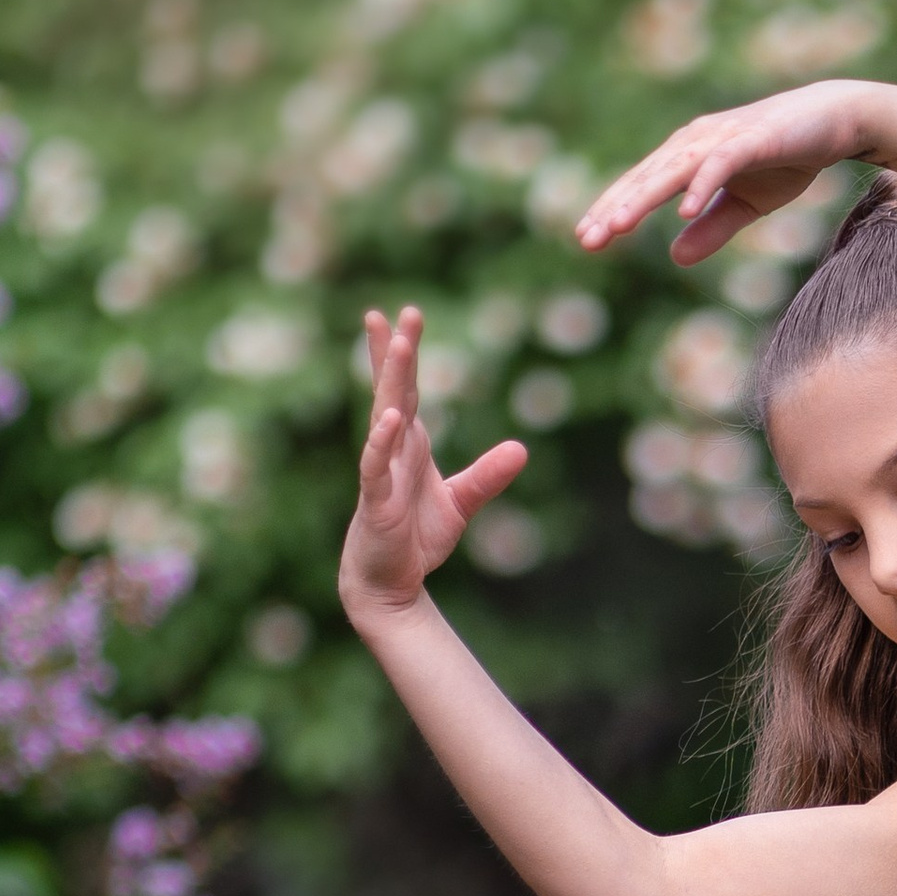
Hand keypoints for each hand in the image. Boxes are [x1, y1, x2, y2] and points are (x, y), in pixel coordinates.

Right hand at [340, 307, 527, 626]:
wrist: (392, 582)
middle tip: (397, 312)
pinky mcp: (375, 500)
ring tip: (401, 345)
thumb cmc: (417, 539)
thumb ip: (488, 475)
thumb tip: (521, 449)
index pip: (407, 389)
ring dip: (392, 382)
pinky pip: (376, 465)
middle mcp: (391, 450)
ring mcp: (380, 471)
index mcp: (410, 444)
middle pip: (393, 391)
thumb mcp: (461, 503)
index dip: (406, 353)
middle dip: (396, 352)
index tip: (408, 315)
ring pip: (384, 418)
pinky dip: (382, 441)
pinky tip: (391, 418)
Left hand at [573, 81, 863, 269]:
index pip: (643, 186)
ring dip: (645, 198)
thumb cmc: (787, 158)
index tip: (587, 241)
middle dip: (616, 209)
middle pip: (647, 178)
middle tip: (586, 240)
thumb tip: (675, 258)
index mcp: (690, 156)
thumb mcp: (746, 205)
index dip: (614, 211)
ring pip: (674, 170)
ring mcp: (723, 138)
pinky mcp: (752, 139)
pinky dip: (700, 186)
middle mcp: (696, 142)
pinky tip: (682, 212)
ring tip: (618, 226)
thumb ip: (711, 228)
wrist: (834, 121)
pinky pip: (720, 164)